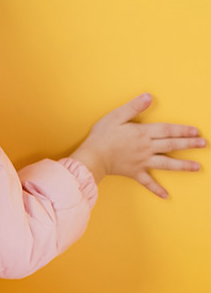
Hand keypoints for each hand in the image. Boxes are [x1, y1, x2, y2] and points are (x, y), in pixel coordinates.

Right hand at [68, 93, 204, 197]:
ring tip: (196, 167)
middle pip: (171, 145)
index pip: (167, 130)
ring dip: (182, 165)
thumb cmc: (102, 136)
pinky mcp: (134, 173)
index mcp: (143, 133)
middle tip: (204, 144)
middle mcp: (146, 148)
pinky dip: (156, 189)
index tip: (196, 131)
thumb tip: (149, 96)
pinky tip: (166, 195)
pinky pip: (147, 182)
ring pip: (166, 163)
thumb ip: (134, 107)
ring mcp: (142, 162)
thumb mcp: (116, 116)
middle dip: (189, 144)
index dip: (182, 130)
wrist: (92, 157)